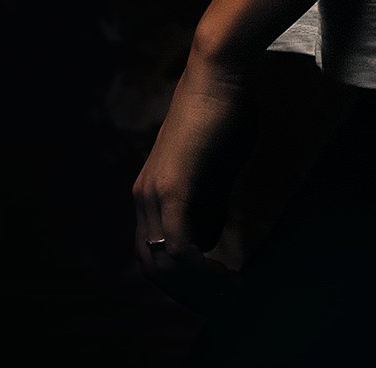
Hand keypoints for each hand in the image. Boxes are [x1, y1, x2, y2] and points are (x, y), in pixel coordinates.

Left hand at [132, 43, 259, 316]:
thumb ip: (209, 202)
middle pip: (151, 265)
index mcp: (151, 190)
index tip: (212, 291)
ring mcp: (154, 192)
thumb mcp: (217, 168)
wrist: (220, 72)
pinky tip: (228, 276)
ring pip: (163, 263)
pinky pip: (179, 248)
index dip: (178, 279)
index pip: (152, 251)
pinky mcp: (172, 188)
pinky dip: (202, 271)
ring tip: (231, 293)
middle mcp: (144, 196)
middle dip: (185, 292)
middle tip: (221, 302)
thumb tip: (209, 238)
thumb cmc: (225, 110)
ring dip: (196, 286)